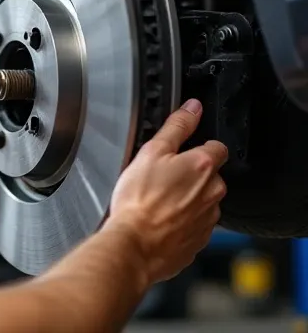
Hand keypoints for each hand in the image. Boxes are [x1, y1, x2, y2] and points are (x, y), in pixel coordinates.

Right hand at [105, 99, 227, 283]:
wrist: (134, 245)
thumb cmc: (139, 201)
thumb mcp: (152, 152)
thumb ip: (176, 127)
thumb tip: (192, 108)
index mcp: (203, 166)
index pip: (217, 147)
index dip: (200, 146)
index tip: (183, 153)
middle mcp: (213, 193)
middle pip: (210, 176)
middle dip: (191, 176)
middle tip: (161, 179)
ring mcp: (208, 220)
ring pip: (202, 202)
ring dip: (186, 200)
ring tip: (157, 202)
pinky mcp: (198, 241)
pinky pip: (194, 226)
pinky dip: (180, 222)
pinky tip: (159, 220)